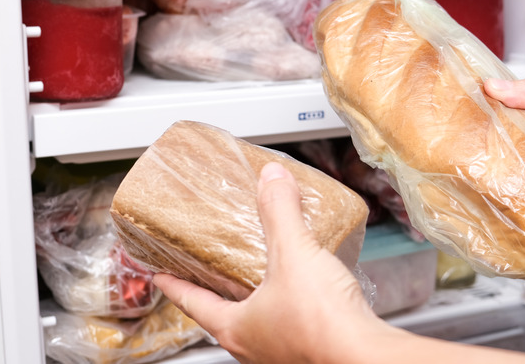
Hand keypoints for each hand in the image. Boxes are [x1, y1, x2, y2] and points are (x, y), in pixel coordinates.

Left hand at [153, 162, 392, 362]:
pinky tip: (305, 289)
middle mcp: (254, 349)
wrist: (365, 357)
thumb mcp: (293, 254)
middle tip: (210, 269)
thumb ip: (280, 212)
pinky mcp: (310, 353)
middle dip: (216, 292)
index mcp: (236, 328)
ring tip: (260, 273)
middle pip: (223, 316)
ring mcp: (282, 355)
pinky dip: (286, 307)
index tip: (160, 275)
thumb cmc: (322, 322)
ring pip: (257, 325)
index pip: (192, 304)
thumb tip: (271, 179)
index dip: (174, 285)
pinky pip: (289, 327)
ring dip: (253, 301)